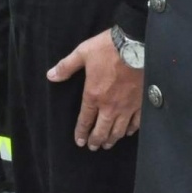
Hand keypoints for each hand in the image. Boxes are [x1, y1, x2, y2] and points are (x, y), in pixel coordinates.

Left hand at [47, 29, 142, 150]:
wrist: (134, 45)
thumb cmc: (107, 49)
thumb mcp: (82, 53)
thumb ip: (66, 66)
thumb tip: (51, 75)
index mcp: (94, 95)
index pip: (85, 120)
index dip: (81, 132)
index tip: (79, 142)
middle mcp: (110, 106)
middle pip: (102, 130)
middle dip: (96, 141)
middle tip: (93, 147)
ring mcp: (127, 106)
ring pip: (119, 130)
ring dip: (112, 139)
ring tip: (108, 144)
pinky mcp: (140, 103)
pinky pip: (136, 122)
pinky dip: (131, 130)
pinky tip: (128, 132)